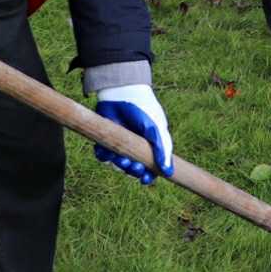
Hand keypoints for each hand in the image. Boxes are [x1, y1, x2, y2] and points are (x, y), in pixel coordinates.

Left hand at [84, 58, 169, 179]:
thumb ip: (162, 150)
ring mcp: (118, 143)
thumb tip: (168, 172)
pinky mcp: (104, 138)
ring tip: (122, 159)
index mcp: (148, 147)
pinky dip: (105, 156)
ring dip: (120, 166)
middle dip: (133, 171)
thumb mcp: (156, 130)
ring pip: (117, 164)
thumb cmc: (145, 110)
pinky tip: (109, 152)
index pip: (149, 168)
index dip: (148, 176)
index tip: (146, 180)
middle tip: (134, 166)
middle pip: (133, 169)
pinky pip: (102, 154)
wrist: (124, 91)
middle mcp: (133, 147)